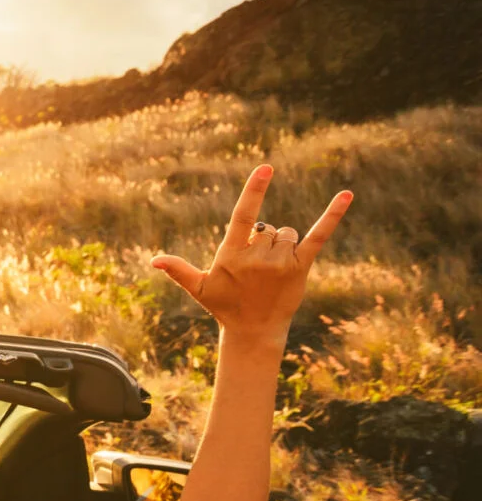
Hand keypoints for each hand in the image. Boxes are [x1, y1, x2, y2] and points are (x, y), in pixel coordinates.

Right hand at [151, 164, 351, 347]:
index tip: (266, 168)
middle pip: (267, 228)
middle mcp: (258, 257)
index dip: (254, 190)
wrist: (254, 332)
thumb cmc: (225, 306)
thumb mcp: (200, 288)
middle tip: (256, 270)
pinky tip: (347, 194)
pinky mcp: (301, 267)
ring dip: (282, 244)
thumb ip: (179, 270)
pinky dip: (333, 215)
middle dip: (263, 241)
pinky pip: (318, 235)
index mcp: (232, 255)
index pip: (243, 216)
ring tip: (272, 270)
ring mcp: (281, 262)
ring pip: (287, 233)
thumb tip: (154, 260)